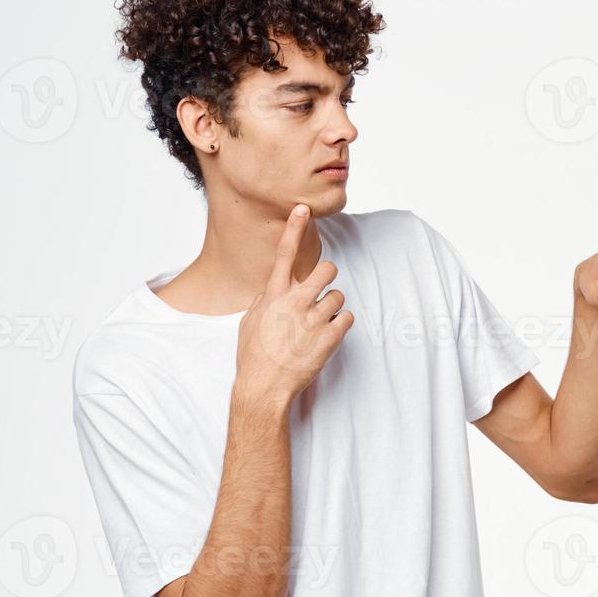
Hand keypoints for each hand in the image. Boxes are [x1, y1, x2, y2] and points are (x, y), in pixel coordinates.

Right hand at [235, 204, 353, 404]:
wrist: (264, 387)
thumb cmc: (253, 355)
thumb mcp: (250, 321)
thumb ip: (265, 299)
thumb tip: (276, 287)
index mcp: (274, 295)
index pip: (284, 254)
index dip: (294, 229)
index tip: (303, 209)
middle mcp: (295, 301)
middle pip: (327, 269)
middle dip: (327, 277)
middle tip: (321, 291)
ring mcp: (314, 319)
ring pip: (338, 296)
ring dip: (331, 308)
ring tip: (316, 326)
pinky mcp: (330, 337)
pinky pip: (347, 318)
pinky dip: (341, 325)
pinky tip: (326, 336)